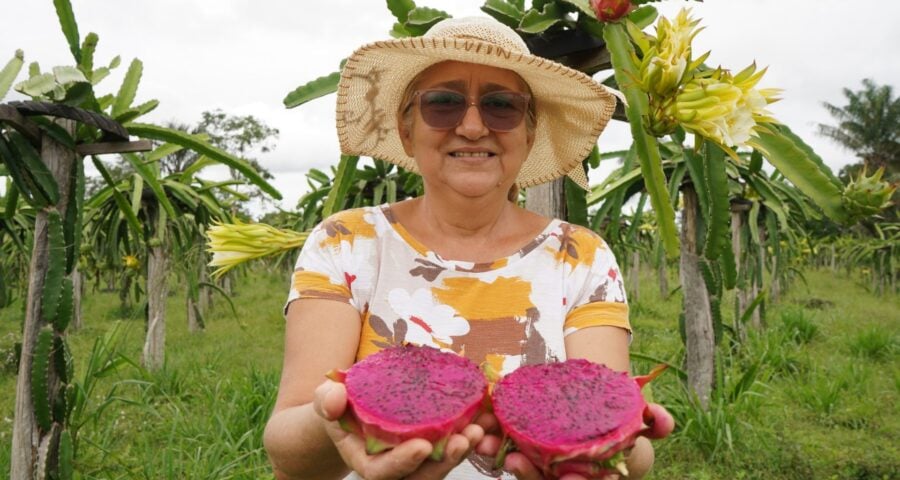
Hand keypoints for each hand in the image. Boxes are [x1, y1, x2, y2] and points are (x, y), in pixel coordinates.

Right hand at [313, 380, 485, 479]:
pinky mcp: (432, 446)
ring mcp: (415, 459)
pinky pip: (453, 446)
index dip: (403, 462)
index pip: (383, 472)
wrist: (352, 408)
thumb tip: (334, 397)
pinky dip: (471, 434)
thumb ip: (326, 400)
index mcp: (365, 461)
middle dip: (445, 460)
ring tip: (482, 428)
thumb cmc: (338, 404)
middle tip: (465, 438)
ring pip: (442, 464)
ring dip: (465, 448)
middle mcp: (393, 467)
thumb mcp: (326, 399)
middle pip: (422, 475)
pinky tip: (487, 417)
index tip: (423, 446)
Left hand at [475, 403, 674, 479]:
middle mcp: (565, 475)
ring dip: (502, 457)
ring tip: (488, 444)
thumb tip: (665, 421)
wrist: (602, 412)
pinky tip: (482, 429)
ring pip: (522, 468)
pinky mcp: (527, 446)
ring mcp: (544, 464)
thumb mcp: (641, 421)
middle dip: (528, 473)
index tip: (568, 478)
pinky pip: (508, 447)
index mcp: (593, 474)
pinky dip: (494, 440)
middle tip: (514, 461)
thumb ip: (655, 422)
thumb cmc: (622, 423)